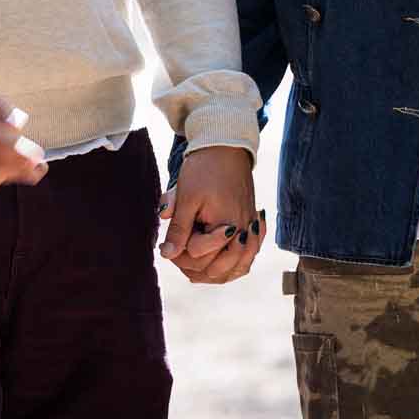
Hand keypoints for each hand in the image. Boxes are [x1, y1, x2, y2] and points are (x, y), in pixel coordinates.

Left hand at [157, 146, 261, 283]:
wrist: (226, 147)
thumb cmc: (204, 169)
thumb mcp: (186, 198)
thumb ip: (178, 230)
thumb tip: (167, 255)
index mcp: (227, 224)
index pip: (200, 256)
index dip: (180, 252)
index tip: (170, 240)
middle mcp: (244, 232)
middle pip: (219, 270)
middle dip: (194, 265)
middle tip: (177, 253)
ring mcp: (250, 230)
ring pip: (235, 269)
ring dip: (213, 271)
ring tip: (193, 263)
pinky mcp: (252, 226)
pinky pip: (246, 258)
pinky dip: (232, 265)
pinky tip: (217, 263)